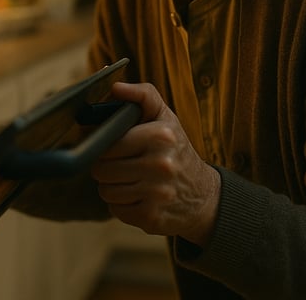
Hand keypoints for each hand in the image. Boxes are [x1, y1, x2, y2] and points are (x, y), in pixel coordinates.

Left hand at [90, 81, 220, 245]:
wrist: (203, 195)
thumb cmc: (176, 149)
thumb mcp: (165, 117)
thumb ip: (143, 96)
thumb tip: (115, 87)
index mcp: (160, 135)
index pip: (108, 143)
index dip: (104, 145)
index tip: (113, 146)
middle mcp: (160, 164)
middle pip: (102, 168)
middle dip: (106, 167)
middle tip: (121, 164)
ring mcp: (156, 193)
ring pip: (106, 190)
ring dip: (112, 186)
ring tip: (130, 180)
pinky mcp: (151, 218)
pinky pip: (116, 209)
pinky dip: (121, 204)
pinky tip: (137, 197)